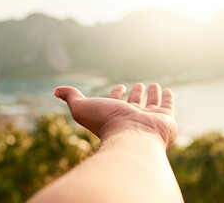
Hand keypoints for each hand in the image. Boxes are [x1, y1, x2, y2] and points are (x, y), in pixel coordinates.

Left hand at [54, 83, 176, 148]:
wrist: (132, 138)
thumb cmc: (106, 123)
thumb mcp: (82, 107)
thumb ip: (71, 97)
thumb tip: (56, 90)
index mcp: (115, 113)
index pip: (116, 101)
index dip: (117, 93)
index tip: (119, 86)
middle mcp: (132, 116)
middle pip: (134, 102)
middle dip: (136, 93)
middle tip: (137, 85)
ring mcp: (149, 118)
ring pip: (151, 103)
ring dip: (151, 93)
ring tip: (153, 85)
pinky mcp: (165, 119)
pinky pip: (168, 105)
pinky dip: (168, 98)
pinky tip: (167, 90)